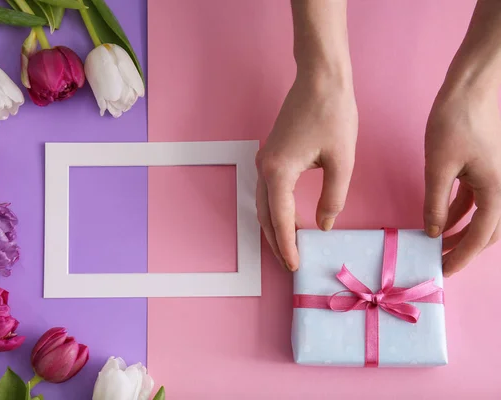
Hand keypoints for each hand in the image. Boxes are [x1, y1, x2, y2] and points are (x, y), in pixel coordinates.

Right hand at [255, 77, 357, 270]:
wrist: (320, 79)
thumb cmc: (333, 114)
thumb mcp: (341, 160)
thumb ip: (333, 197)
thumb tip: (325, 224)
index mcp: (279, 171)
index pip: (280, 219)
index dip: (287, 245)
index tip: (295, 265)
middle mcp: (265, 168)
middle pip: (264, 215)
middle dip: (276, 241)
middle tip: (290, 263)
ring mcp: (265, 161)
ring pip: (262, 204)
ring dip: (274, 227)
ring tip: (289, 247)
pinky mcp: (271, 154)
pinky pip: (267, 191)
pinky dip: (275, 211)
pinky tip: (289, 219)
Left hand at [424, 84, 500, 276]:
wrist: (469, 88)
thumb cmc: (454, 121)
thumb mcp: (438, 165)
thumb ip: (435, 201)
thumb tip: (433, 231)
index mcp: (496, 188)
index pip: (481, 235)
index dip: (463, 256)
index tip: (444, 271)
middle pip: (488, 230)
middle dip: (466, 249)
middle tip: (441, 263)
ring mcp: (494, 178)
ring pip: (482, 216)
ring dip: (462, 232)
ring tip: (438, 247)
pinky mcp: (484, 170)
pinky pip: (475, 200)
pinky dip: (460, 213)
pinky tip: (441, 221)